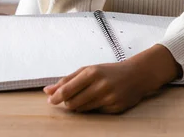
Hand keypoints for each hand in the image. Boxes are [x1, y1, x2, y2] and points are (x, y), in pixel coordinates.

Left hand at [43, 60, 158, 113]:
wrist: (136, 75)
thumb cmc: (109, 71)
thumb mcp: (88, 70)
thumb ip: (68, 80)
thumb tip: (47, 91)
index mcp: (92, 72)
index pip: (67, 89)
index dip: (56, 97)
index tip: (50, 100)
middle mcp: (100, 85)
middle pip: (73, 102)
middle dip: (68, 102)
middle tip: (71, 96)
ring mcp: (108, 97)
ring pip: (82, 109)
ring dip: (79, 105)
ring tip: (86, 96)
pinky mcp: (115, 108)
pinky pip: (95, 113)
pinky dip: (92, 108)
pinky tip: (99, 99)